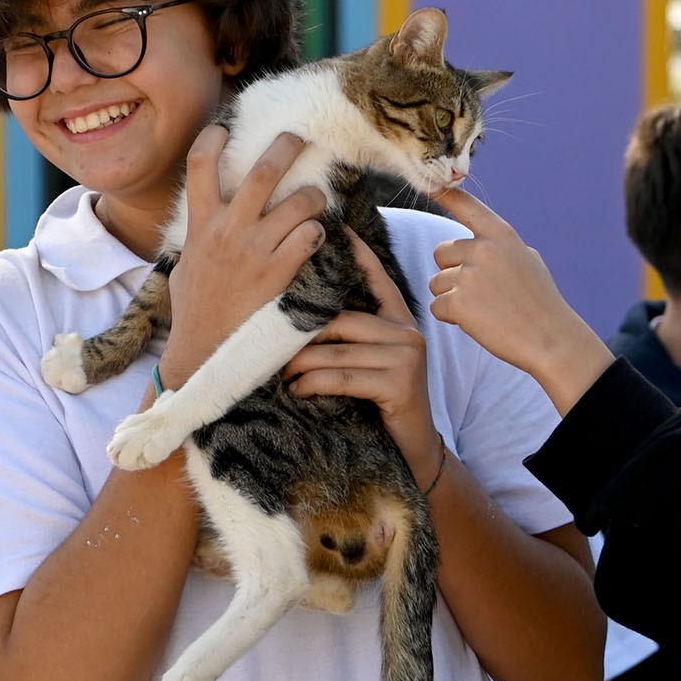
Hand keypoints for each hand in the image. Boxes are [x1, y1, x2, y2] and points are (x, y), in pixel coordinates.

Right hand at [162, 127, 326, 383]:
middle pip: (262, 171)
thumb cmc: (196, 310)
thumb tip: (204, 217)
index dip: (213, 138)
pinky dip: (318, 232)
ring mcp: (255, 249)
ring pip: (298, 201)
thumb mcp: (185, 264)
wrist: (207, 350)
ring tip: (316, 200)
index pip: (199, 164)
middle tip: (299, 137)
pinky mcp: (280, 271)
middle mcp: (228, 229)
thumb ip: (198, 236)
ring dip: (314, 196)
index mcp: (200, 224)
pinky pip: (310, 236)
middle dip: (286, 146)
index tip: (226, 126)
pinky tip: (316, 239)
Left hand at [285, 230, 441, 481]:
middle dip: (300, 336)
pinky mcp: (402, 383)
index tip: (335, 226)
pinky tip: (297, 394)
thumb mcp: (366, 367)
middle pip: (341, 319)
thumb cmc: (380, 409)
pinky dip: (313, 385)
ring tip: (278, 378)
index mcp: (400, 321)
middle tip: (267, 349)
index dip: (357, 253)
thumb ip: (347, 340)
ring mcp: (408, 356)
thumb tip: (299, 318)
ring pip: (336, 350)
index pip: (377, 279)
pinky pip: (343, 376)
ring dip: (299, 367)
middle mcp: (408, 332)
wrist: (412, 454)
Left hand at [428, 189, 614, 414]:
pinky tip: (478, 323)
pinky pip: (438, 306)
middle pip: (441, 253)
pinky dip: (451, 317)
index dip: (447, 195)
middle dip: (452, 271)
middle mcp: (483, 250)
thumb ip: (500, 247)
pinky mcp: (459, 302)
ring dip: (452, 297)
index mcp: (502, 236)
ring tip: (484, 310)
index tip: (431, 184)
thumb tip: (478, 241)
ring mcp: (470, 276)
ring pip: (437, 282)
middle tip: (479, 292)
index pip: (468, 207)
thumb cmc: (541, 303)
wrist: (551, 339)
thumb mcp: (528, 261)